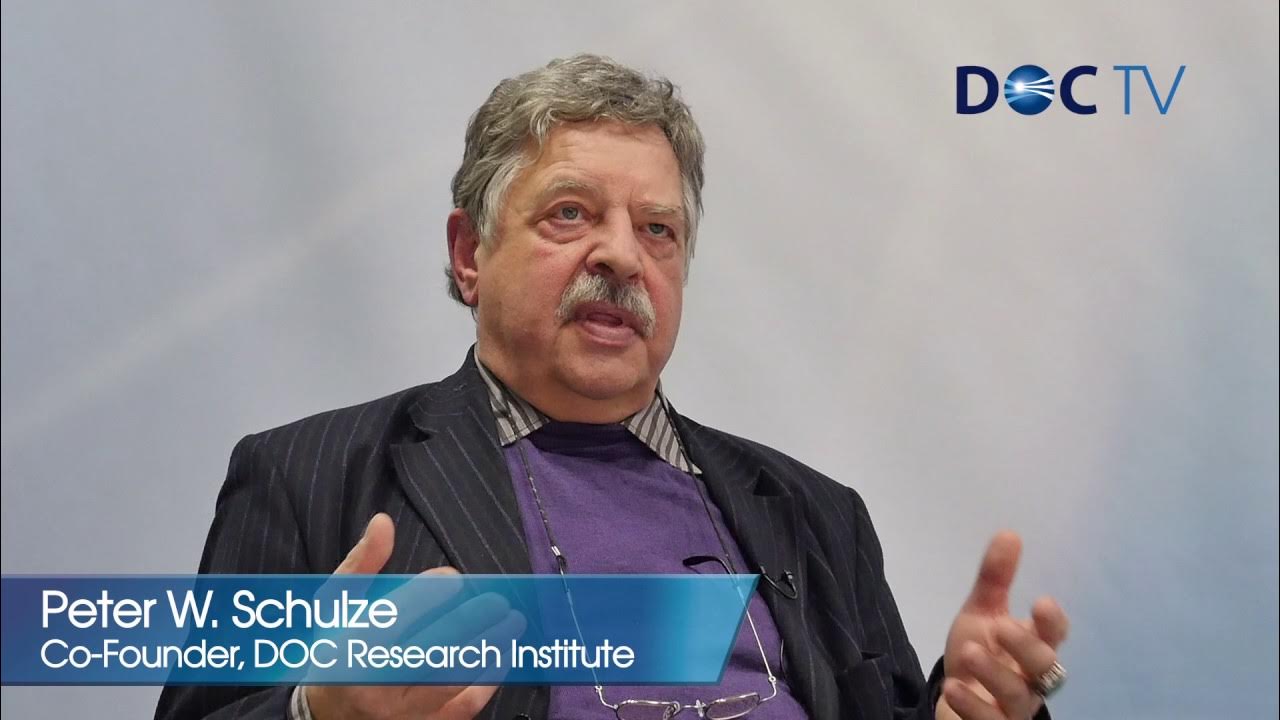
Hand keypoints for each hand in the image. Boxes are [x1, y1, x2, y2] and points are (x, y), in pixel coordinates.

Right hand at [305, 513, 518, 719]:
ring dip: (487, 647)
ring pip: (451, 679)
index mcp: (348, 651)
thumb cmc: (333, 651)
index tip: (454, 578)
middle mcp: (374, 687)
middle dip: (469, 621)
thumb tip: (384, 522)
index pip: (393, 620)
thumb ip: (363, 563)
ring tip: (512, 621)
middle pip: (429, 650)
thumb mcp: (336, 606)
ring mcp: (401, 714)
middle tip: (497, 599)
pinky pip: (463, 706)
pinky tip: (502, 653)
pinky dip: (487, 679)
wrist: (324, 717)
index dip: (427, 596)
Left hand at [936, 532, 1068, 719]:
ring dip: (994, 673)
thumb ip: (995, 579)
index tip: (1041, 602)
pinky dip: (973, 707)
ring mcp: (1013, 707)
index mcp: (1032, 646)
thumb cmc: (979, 653)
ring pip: (1018, 696)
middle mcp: (1030, 678)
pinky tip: (953, 688)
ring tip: (969, 652)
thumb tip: (1009, 533)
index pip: (1055, 635)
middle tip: (1000, 627)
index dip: (1053, 623)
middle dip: (1026, 647)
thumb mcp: (982, 614)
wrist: (955, 696)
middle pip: (1046, 666)